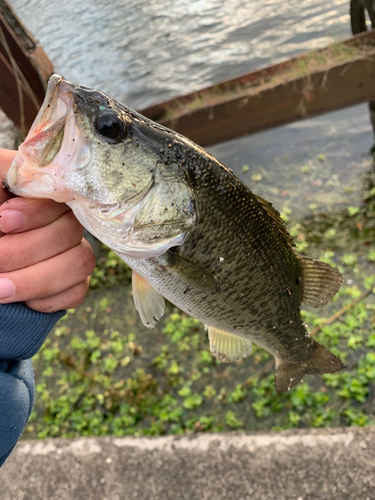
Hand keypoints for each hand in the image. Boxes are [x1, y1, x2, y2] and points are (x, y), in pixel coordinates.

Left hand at [0, 148, 95, 311]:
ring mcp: (68, 250)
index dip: (36, 212)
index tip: (2, 221)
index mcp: (37, 191)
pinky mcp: (68, 282)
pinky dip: (49, 298)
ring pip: (80, 262)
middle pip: (71, 232)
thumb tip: (18, 201)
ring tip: (0, 290)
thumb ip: (6, 179)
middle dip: (25, 251)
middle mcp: (60, 217)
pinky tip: (21, 300)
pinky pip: (77, 291)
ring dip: (36, 281)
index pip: (60, 195)